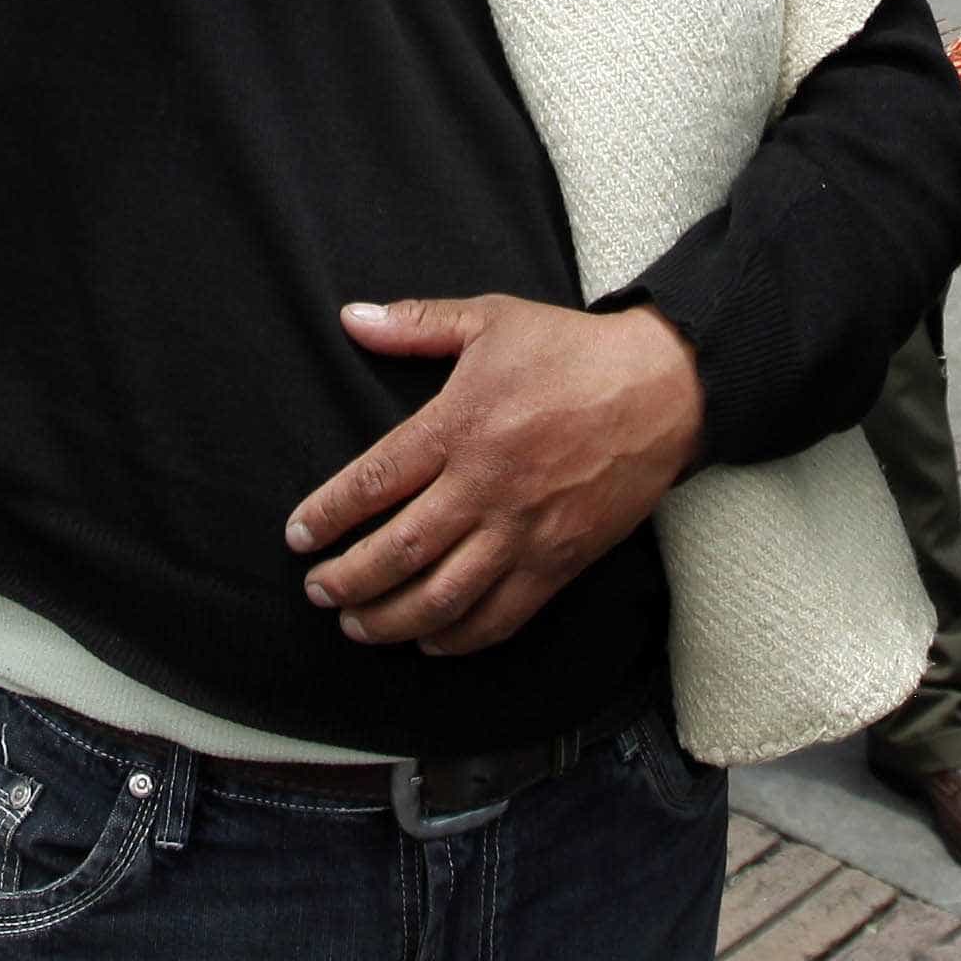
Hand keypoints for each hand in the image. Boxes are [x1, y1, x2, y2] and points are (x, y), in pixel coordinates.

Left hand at [285, 296, 706, 654]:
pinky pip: (500, 616)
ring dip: (390, 621)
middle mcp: (485, 487)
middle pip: (397, 552)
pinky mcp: (559, 562)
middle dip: (346, 581)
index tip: (298, 536)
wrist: (662, 389)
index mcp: (459, 426)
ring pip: (442, 597)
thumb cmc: (572, 352)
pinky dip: (459, 638)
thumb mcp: (491, 318)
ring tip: (358, 625)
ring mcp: (524, 532)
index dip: (327, 516)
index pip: (374, 482)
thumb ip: (417, 324)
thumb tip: (352, 318)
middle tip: (318, 591)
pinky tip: (430, 641)